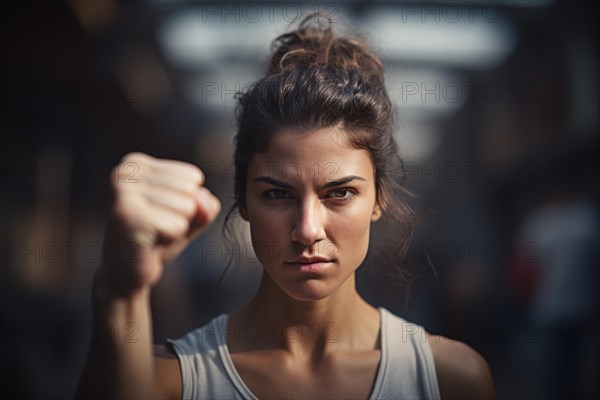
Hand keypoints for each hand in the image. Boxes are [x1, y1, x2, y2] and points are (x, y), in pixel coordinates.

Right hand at [98, 152, 220, 295]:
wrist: (125, 274)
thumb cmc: (157, 238)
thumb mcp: (190, 215)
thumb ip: (205, 203)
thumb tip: (202, 201)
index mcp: (137, 163)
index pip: (193, 176)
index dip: (186, 203)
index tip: (159, 215)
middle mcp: (127, 171)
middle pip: (191, 190)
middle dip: (182, 216)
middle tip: (156, 228)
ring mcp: (125, 192)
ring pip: (187, 206)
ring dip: (174, 228)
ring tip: (151, 234)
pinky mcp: (129, 216)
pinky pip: (178, 226)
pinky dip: (169, 239)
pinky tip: (147, 243)